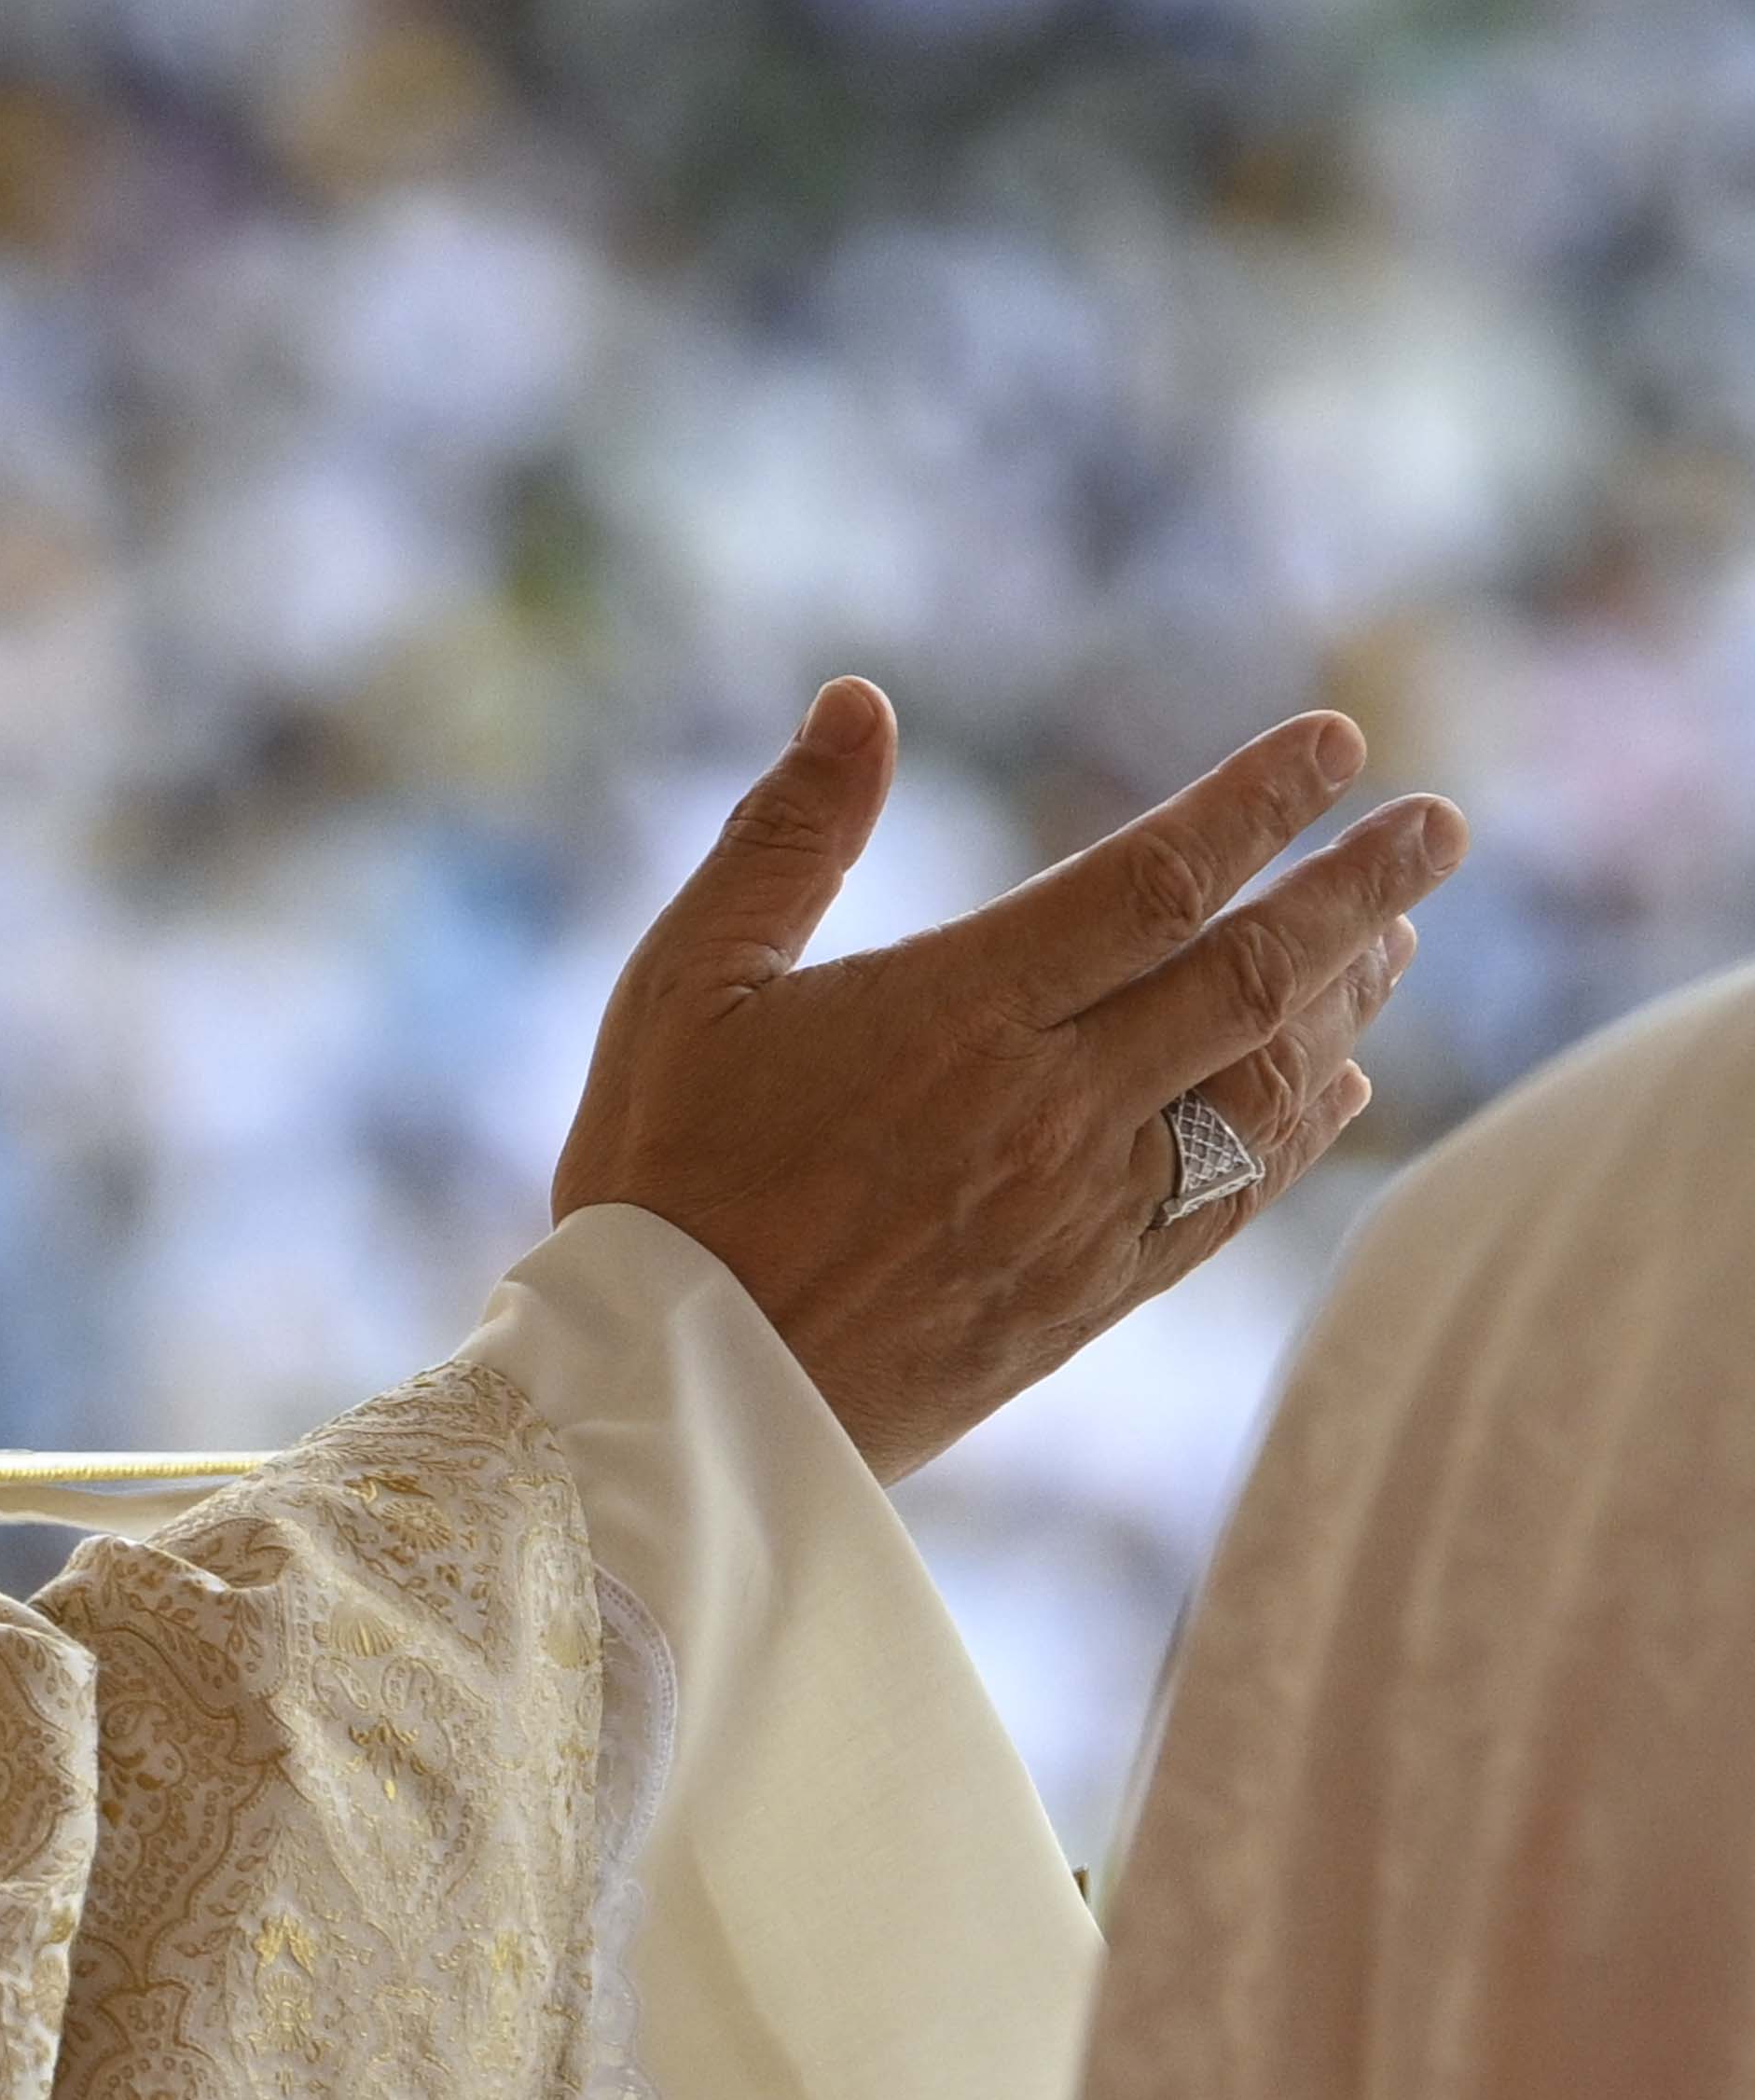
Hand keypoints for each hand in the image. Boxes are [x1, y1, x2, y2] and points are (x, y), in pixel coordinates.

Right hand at [550, 680, 1462, 1478]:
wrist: (678, 1398)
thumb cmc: (658, 1175)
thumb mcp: (682, 983)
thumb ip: (783, 837)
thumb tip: (858, 702)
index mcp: (958, 1013)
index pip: (1153, 881)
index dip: (1258, 804)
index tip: (1338, 742)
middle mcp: (1052, 1105)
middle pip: (1252, 975)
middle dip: (1361, 891)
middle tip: (1441, 828)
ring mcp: (1086, 1207)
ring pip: (1264, 1084)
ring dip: (1345, 1000)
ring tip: (1399, 936)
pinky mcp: (1090, 1293)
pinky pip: (1236, 1197)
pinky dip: (1304, 1128)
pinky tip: (1339, 1084)